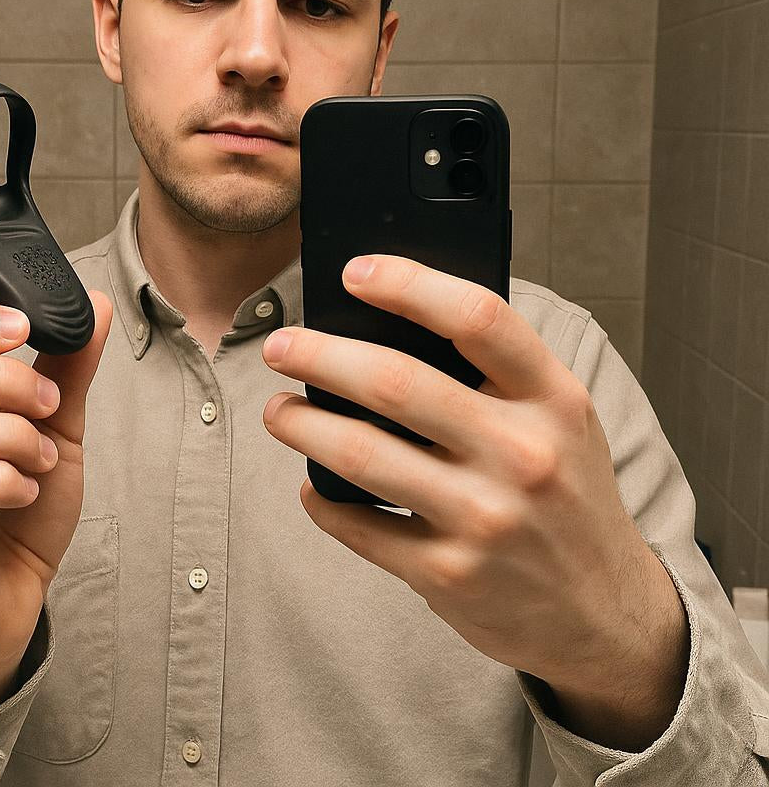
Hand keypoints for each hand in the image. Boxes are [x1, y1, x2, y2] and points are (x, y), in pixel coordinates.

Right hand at [0, 294, 112, 669]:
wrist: (11, 596)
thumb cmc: (21, 509)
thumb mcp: (55, 427)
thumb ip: (68, 369)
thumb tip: (96, 303)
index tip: (25, 329)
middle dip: (1, 384)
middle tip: (48, 407)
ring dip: (6, 439)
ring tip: (41, 460)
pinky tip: (24, 491)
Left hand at [260, 254, 677, 695]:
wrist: (606, 611)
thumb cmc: (567, 495)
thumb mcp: (561, 421)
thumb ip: (499, 375)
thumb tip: (390, 325)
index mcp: (553, 399)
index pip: (477, 318)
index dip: (408, 285)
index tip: (354, 272)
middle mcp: (522, 454)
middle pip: (396, 382)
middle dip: (320, 356)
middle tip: (281, 347)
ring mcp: (484, 518)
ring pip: (361, 453)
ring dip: (302, 424)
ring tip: (278, 410)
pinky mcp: (448, 574)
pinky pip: (357, 526)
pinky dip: (321, 501)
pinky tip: (312, 486)